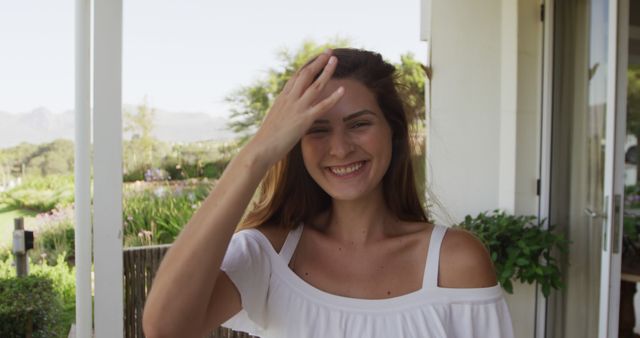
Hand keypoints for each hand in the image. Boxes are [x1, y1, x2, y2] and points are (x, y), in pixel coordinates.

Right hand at [248, 50, 343, 167]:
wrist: (261, 148)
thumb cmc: (266, 140)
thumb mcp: (274, 120)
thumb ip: (283, 113)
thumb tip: (286, 114)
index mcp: (282, 98)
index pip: (296, 76)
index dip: (308, 66)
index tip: (316, 59)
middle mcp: (290, 99)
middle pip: (305, 74)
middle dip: (318, 61)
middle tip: (329, 51)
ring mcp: (297, 108)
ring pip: (315, 84)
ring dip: (326, 70)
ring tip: (335, 59)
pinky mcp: (304, 120)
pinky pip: (322, 106)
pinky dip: (333, 97)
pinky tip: (343, 90)